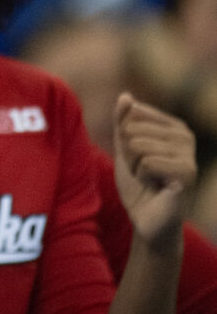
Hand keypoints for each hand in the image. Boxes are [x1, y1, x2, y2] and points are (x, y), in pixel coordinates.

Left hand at [114, 93, 195, 247]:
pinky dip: (143, 176)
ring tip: (149, 179)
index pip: (131, 114)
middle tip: (142, 172)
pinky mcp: (188, 172)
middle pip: (131, 129)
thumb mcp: (124, 147)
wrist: (146, 217)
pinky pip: (147, 162)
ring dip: (135, 166)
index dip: (123, 138)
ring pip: (137, 145)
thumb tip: (126, 96)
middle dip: (127, 154)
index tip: (135, 157)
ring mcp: (189, 153)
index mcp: (172, 126)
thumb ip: (123, 120)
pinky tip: (156, 186)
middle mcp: (185, 136)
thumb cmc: (137, 183)